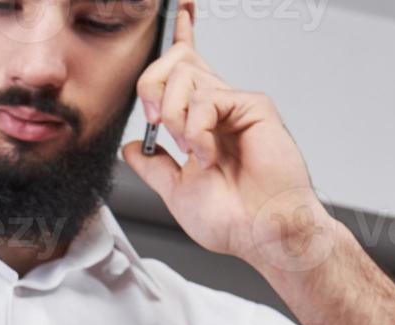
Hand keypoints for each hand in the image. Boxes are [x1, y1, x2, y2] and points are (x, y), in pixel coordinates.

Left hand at [121, 0, 339, 271]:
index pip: (188, 68)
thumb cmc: (231, 218)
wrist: (261, 232)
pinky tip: (208, 155)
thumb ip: (153, 167)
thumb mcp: (175, 192)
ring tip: (193, 154)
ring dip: (174, 118)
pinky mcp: (253, 105)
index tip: (181, 9)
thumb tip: (133, 148)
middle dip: (151, 88)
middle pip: (175, 63)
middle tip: (157, 127)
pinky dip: (196, 129)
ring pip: (185, 77)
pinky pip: (208, 98)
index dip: (182, 35)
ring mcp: (236, 104)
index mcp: (202, 122)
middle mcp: (219, 107)